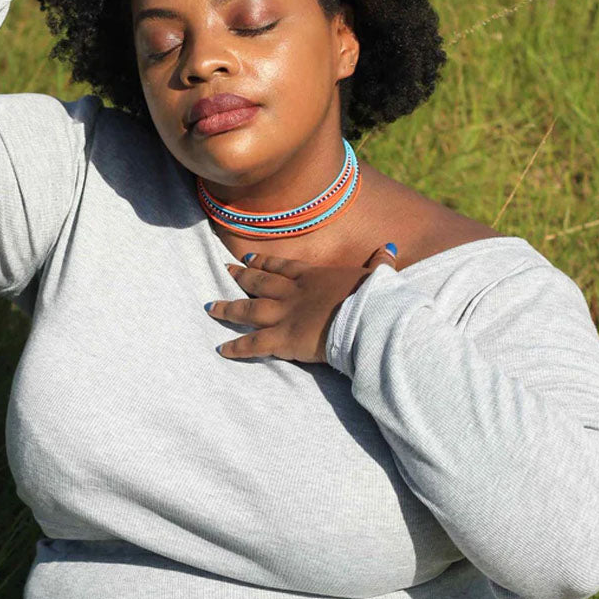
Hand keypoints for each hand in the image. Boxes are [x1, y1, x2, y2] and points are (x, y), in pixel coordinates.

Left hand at [208, 244, 397, 362]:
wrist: (367, 318)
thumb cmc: (374, 299)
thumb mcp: (378, 277)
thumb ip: (380, 264)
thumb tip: (389, 249)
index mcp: (314, 276)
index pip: (283, 265)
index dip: (265, 260)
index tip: (249, 257)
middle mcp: (293, 292)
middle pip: (260, 281)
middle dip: (241, 276)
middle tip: (225, 270)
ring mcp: (285, 314)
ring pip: (249, 309)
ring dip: (228, 307)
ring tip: (210, 307)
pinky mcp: (284, 339)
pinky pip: (254, 344)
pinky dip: (237, 347)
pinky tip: (221, 349)